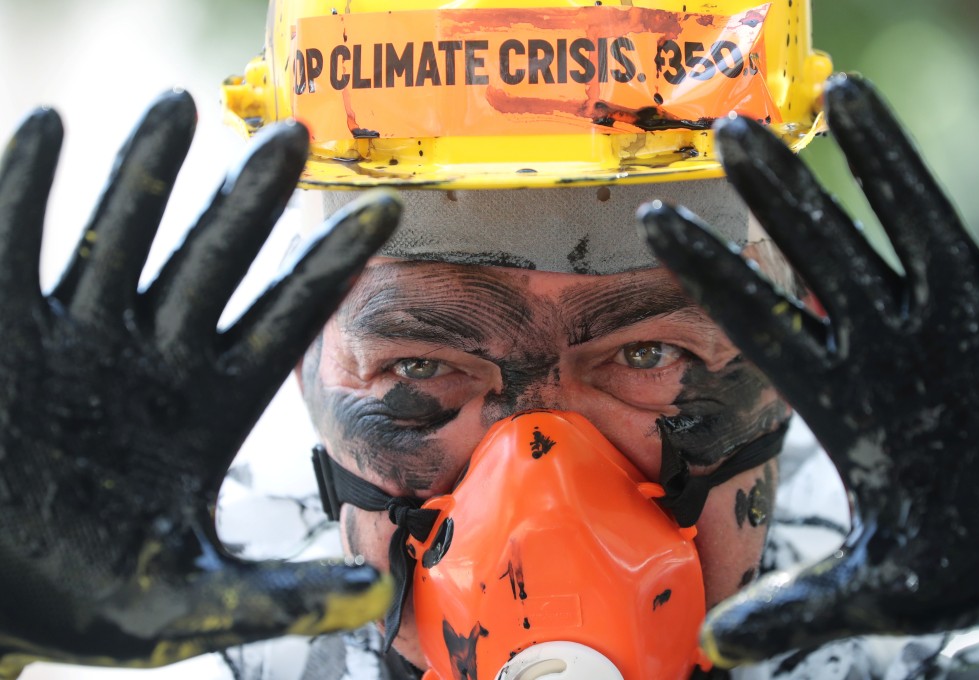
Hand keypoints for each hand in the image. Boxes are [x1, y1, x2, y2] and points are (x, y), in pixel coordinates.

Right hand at [0, 91, 398, 676]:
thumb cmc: (85, 603)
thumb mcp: (189, 609)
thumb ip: (282, 597)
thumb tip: (380, 600)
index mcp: (210, 409)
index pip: (285, 323)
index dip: (332, 268)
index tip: (386, 213)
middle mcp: (155, 359)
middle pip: (215, 261)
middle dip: (250, 202)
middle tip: (294, 140)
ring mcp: (80, 337)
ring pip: (122, 237)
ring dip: (147, 175)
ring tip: (178, 108)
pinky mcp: (6, 330)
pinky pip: (17, 246)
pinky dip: (27, 192)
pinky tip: (48, 131)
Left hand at [640, 74, 978, 665]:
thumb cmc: (971, 563)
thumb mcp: (886, 591)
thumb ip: (805, 608)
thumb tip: (721, 649)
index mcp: (845, 398)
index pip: (760, 323)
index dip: (710, 273)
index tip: (653, 221)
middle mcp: (892, 344)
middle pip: (825, 252)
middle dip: (782, 193)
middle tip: (730, 130)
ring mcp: (959, 320)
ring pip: (912, 221)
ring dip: (884, 157)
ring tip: (845, 88)